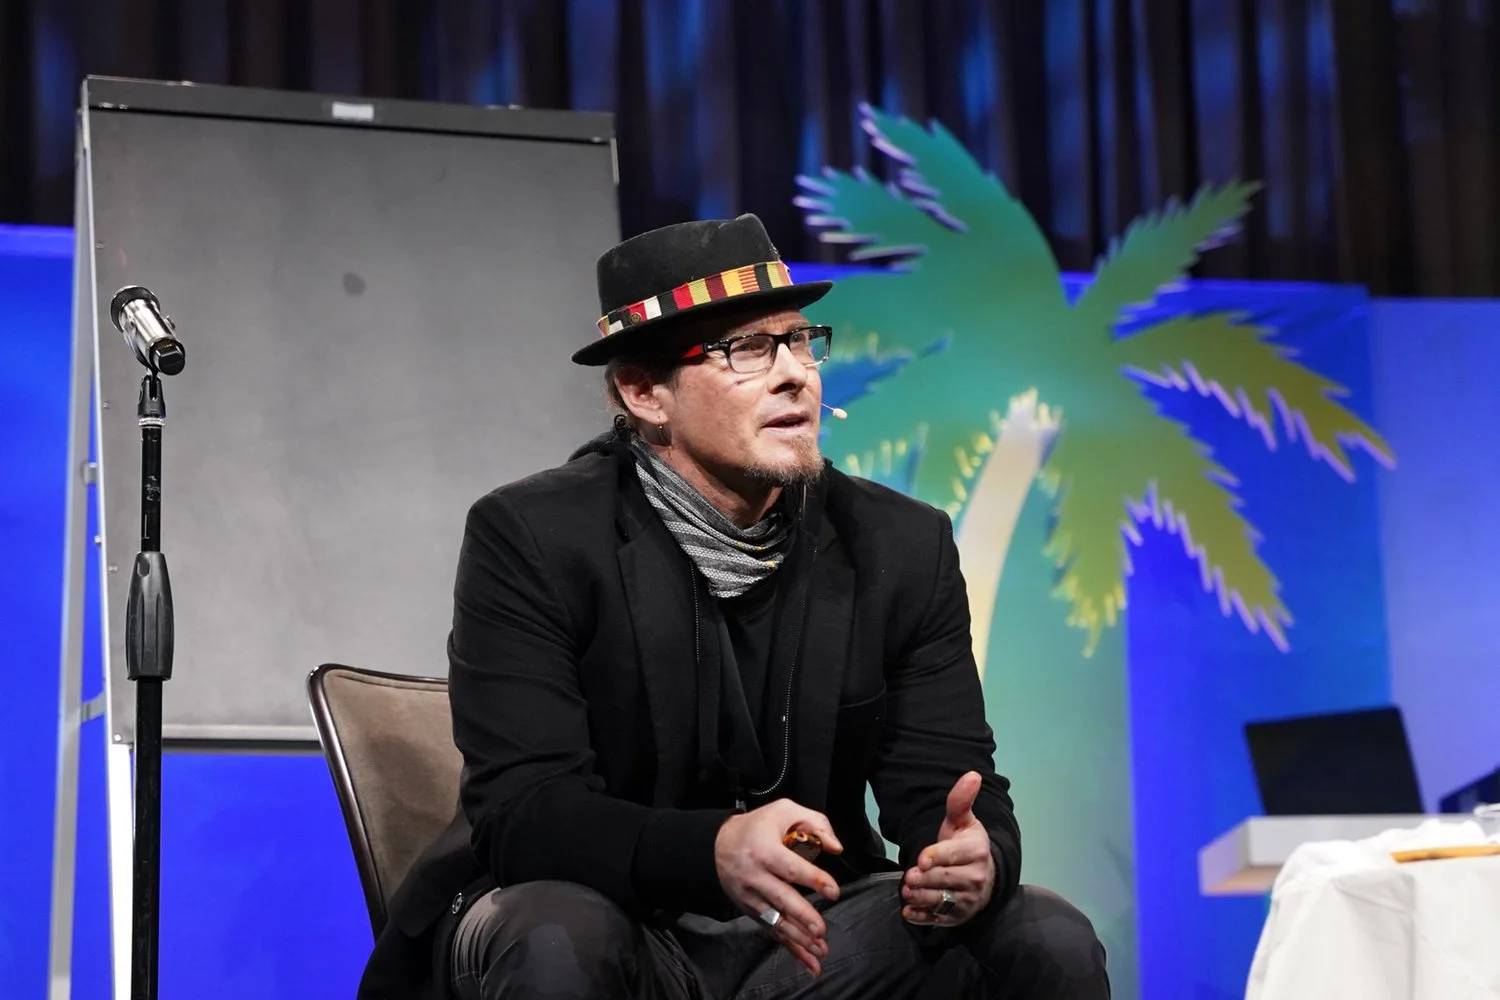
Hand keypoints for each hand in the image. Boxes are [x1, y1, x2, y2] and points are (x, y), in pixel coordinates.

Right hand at [716, 799, 843, 975]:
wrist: (716, 845)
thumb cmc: (758, 826)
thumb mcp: (784, 811)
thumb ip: (815, 824)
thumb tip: (837, 848)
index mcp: (765, 851)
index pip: (790, 868)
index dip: (813, 879)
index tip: (833, 891)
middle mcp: (755, 877)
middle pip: (781, 899)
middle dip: (802, 916)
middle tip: (820, 929)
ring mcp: (751, 898)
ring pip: (777, 921)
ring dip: (798, 938)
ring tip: (820, 949)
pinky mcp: (752, 912)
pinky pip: (772, 932)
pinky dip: (790, 948)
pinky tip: (809, 962)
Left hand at [901, 771, 994, 925]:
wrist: (985, 875)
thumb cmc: (966, 844)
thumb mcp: (963, 821)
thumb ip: (960, 801)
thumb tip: (972, 774)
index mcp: (976, 851)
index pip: (953, 855)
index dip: (936, 857)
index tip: (920, 860)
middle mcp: (975, 877)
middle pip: (944, 879)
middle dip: (924, 879)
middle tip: (908, 876)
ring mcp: (968, 899)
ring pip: (942, 900)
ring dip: (921, 897)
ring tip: (906, 890)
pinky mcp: (959, 916)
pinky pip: (940, 919)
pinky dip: (923, 917)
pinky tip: (908, 912)